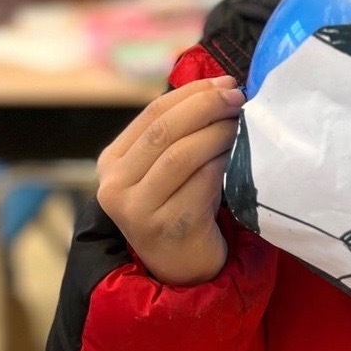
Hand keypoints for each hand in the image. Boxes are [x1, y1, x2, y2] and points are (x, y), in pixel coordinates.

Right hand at [96, 76, 244, 285]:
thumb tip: (221, 86)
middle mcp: (114, 187)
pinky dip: (221, 162)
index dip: (191, 93)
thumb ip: (180, 129)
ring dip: (216, 132)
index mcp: (111, 163)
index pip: (152, 113)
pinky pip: (200, 182)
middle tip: (237, 98)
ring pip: (181, 154)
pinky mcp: (166, 228)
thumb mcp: (168, 164)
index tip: (225, 83)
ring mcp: (137, 211)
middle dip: (206, 107)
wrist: (184, 267)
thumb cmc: (182, 203)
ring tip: (239, 124)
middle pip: (164, 131)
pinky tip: (235, 154)